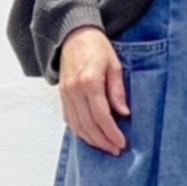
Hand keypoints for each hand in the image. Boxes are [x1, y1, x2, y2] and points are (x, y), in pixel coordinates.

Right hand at [57, 26, 129, 155]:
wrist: (73, 35)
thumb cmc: (97, 48)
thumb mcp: (114, 65)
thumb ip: (118, 90)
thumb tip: (124, 113)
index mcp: (89, 82)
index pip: (101, 116)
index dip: (112, 133)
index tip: (122, 143)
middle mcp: (74, 91)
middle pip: (88, 125)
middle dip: (103, 141)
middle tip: (116, 150)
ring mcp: (65, 95)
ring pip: (77, 126)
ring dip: (91, 140)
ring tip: (105, 147)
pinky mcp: (62, 97)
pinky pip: (70, 120)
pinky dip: (80, 132)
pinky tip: (91, 137)